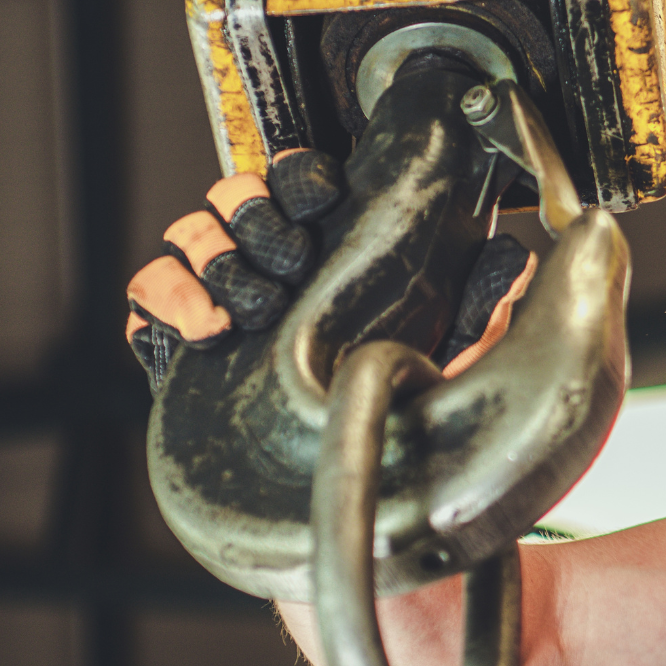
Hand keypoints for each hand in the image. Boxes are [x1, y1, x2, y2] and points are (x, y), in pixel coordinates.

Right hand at [123, 149, 536, 392]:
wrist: (346, 489)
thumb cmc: (394, 409)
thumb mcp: (447, 353)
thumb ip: (476, 304)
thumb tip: (516, 260)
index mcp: (330, 251)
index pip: (298, 181)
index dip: (301, 176)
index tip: (324, 193)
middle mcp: (272, 268)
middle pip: (235, 198)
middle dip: (254, 215)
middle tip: (287, 258)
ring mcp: (223, 304)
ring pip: (190, 237)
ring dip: (213, 257)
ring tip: (247, 307)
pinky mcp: (183, 350)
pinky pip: (149, 303)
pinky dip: (169, 302)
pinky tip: (203, 329)